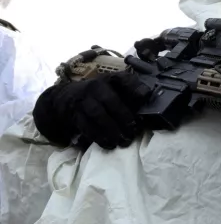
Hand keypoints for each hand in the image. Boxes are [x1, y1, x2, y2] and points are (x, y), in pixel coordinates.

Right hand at [33, 72, 150, 149]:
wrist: (70, 97)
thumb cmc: (102, 94)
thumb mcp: (116, 88)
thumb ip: (132, 93)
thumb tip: (147, 98)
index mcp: (111, 79)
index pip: (124, 79)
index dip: (135, 86)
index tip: (145, 96)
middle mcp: (96, 86)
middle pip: (110, 100)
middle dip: (123, 117)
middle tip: (133, 131)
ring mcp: (84, 100)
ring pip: (97, 114)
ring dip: (111, 130)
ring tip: (123, 142)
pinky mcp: (75, 114)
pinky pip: (86, 126)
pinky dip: (98, 137)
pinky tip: (109, 144)